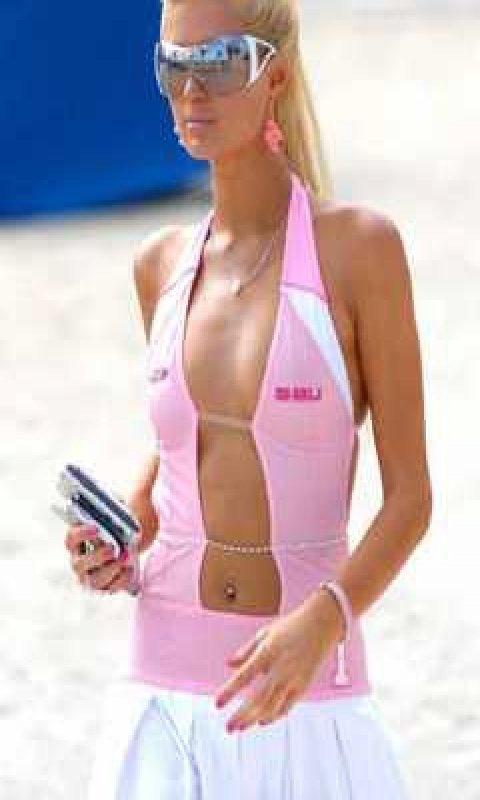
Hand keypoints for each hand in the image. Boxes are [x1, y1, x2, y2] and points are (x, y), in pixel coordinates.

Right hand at [65, 523, 138, 593]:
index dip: (81, 534)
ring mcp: (90, 577)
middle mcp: (79, 562)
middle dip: (98, 557)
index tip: (96, 528)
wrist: (128, 542)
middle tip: (112, 549)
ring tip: (126, 558)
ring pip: (95, 580)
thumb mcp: (114, 522)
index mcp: (77, 542)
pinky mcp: (104, 587)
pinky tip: (130, 567)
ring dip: (112, 569)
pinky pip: (111, 588)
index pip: (71, 539)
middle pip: (79, 564)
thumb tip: (122, 530)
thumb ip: (113, 523)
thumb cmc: (115, 531)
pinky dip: (123, 578)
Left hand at [214, 590, 343, 732]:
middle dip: (242, 715)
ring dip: (255, 719)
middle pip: (258, 698)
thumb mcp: (265, 633)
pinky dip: (275, 716)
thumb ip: (247, 650)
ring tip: (241, 728)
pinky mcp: (304, 685)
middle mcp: (280, 668)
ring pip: (273, 706)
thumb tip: (229, 664)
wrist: (322, 624)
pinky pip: (288, 706)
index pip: (244, 676)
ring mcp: (294, 679)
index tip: (218, 703)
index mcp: (268, 652)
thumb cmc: (292, 626)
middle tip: (229, 727)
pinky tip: (263, 721)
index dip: (230, 692)